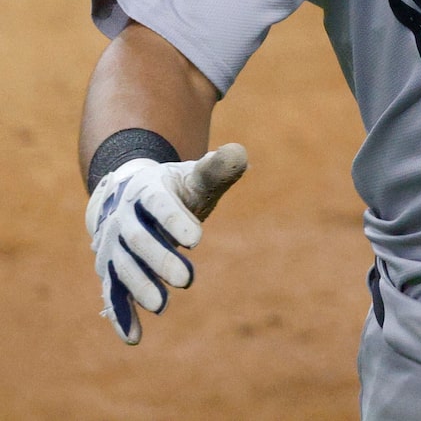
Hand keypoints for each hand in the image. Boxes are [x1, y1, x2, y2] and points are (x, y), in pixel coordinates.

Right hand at [85, 144, 248, 343]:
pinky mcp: (109, 270)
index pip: (159, 203)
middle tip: (187, 280)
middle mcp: (123, 217)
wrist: (129, 194)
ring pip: (122, 267)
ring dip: (140, 287)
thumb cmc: (174, 187)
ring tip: (162, 305)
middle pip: (138, 239)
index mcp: (147, 189)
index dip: (176, 220)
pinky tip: (135, 337)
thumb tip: (239, 154)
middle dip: (160, 260)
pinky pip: (112, 294)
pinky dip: (121, 316)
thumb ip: (217, 169)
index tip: (199, 239)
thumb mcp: (194, 176)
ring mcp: (112, 246)